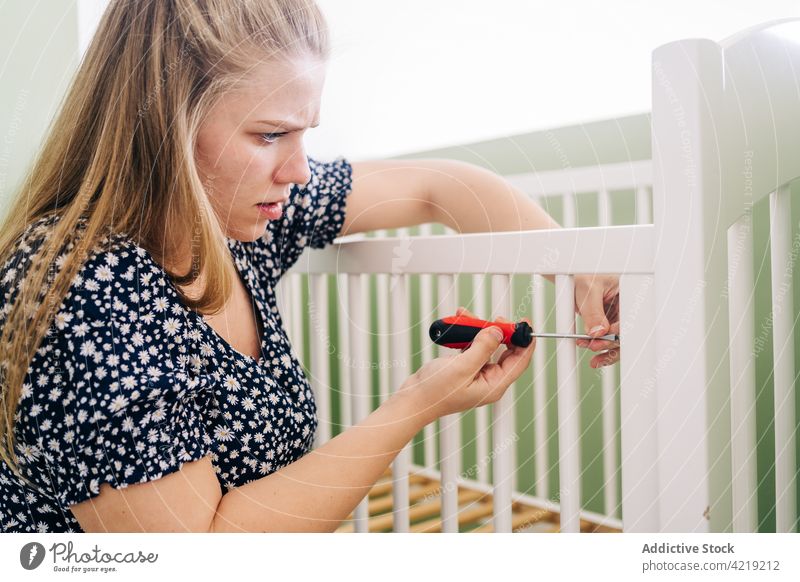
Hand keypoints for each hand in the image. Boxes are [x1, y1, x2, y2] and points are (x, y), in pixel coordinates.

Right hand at [399, 307, 534, 423]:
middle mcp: (489, 381)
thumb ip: (483, 348)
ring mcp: (477, 374)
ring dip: (479, 330)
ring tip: (466, 317)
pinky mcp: (465, 369)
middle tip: (495, 318)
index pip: (519, 361)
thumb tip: (498, 332)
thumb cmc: (435, 391)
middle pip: (506, 352)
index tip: (525, 322)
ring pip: (488, 347)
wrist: (412, 400)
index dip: (525, 341)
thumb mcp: (462, 367)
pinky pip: (473, 348)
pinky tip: (459, 326)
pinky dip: (468, 336)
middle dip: (501, 332)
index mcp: (494, 385)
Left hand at [574, 274, 619, 368]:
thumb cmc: (583, 274)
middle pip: (625, 332)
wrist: (572, 276)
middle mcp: (626, 307)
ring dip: (606, 350)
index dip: (618, 330)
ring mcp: (618, 317)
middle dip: (609, 342)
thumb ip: (592, 311)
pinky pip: (609, 340)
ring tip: (592, 354)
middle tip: (593, 345)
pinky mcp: (609, 324)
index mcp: (628, 293)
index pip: (629, 317)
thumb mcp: (587, 290)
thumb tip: (597, 333)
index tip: (603, 336)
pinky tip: (596, 358)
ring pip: (618, 340)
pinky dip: (602, 349)